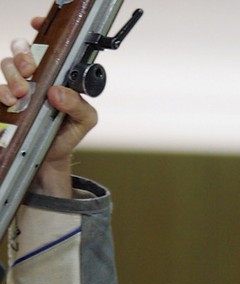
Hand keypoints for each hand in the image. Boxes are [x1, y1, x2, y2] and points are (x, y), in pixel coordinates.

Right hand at [0, 17, 96, 198]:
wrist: (51, 158)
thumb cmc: (68, 132)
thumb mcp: (85, 120)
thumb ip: (79, 105)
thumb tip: (57, 92)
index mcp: (58, 74)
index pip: (49, 46)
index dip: (43, 30)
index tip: (36, 23)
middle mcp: (37, 76)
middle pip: (23, 49)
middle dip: (24, 55)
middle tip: (31, 71)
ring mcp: (19, 86)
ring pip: (7, 64)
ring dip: (14, 74)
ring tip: (22, 92)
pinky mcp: (5, 100)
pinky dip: (2, 90)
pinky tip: (11, 100)